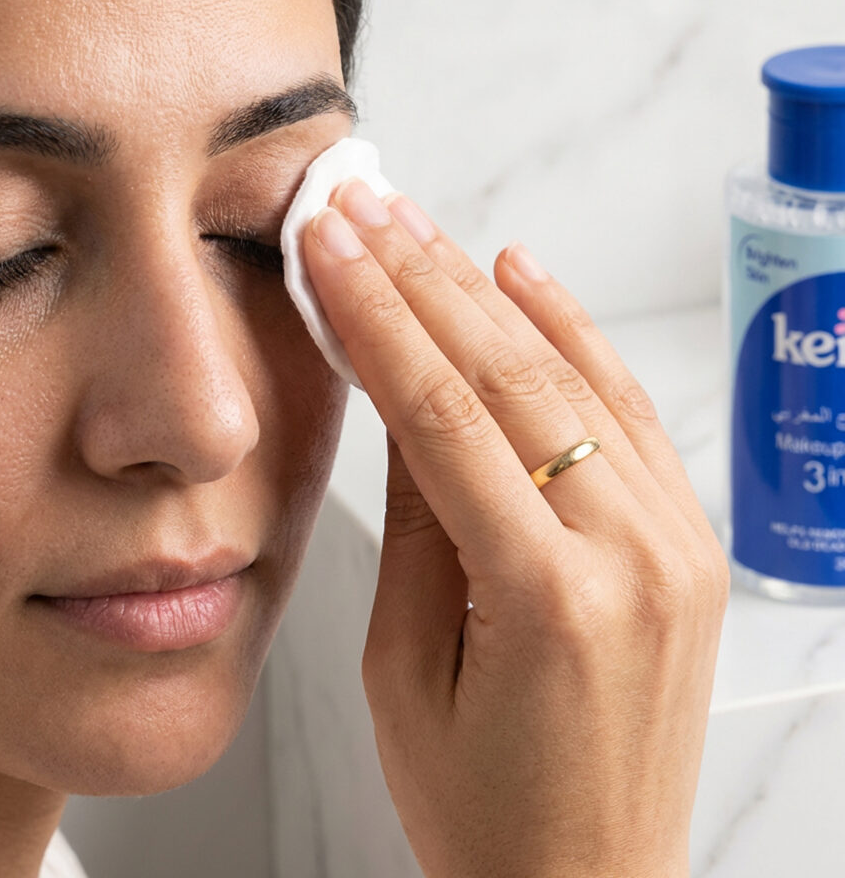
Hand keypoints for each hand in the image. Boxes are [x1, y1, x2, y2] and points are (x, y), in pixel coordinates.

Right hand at [302, 179, 729, 877]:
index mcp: (547, 599)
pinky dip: (573, 333)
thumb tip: (400, 398)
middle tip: (363, 208)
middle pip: (508, 375)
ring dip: (485, 290)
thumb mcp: (406, 672)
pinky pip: (628, 409)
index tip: (329, 246)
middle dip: (420, 279)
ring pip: (571, 374)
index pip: (443, 414)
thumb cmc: (482, 810)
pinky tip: (522, 275)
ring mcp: (676, 542)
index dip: (375, 317)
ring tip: (419, 225)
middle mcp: (632, 555)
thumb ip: (413, 526)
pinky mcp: (688, 540)